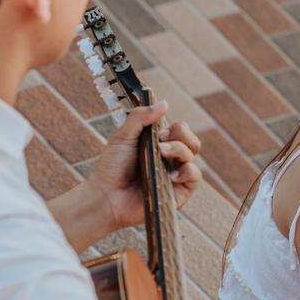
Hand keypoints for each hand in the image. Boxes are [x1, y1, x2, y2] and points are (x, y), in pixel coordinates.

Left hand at [85, 101, 202, 230]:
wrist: (105, 196)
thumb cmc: (111, 168)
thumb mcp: (123, 136)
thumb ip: (141, 117)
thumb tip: (164, 103)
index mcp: (159, 146)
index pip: (181, 131)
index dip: (175, 128)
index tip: (159, 132)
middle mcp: (170, 160)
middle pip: (191, 141)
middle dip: (181, 134)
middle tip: (161, 141)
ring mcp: (175, 176)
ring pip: (193, 156)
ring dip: (179, 150)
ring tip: (161, 154)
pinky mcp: (178, 193)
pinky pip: (195, 177)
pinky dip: (187, 171)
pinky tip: (171, 174)